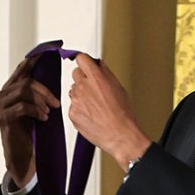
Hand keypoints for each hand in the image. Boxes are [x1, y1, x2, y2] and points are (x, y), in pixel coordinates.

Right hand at [0, 56, 60, 186]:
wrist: (23, 157)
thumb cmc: (33, 132)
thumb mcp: (38, 107)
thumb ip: (40, 93)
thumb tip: (54, 74)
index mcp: (11, 89)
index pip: (23, 69)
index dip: (35, 59)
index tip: (50, 52)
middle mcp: (3, 94)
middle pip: (25, 79)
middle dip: (45, 89)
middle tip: (57, 102)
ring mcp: (1, 106)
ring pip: (24, 90)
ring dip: (42, 100)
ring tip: (50, 111)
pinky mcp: (4, 118)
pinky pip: (23, 107)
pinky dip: (37, 111)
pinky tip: (44, 118)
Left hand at [68, 53, 151, 170]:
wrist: (119, 135)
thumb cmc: (123, 114)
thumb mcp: (119, 88)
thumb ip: (106, 73)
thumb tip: (100, 65)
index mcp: (96, 78)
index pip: (81, 59)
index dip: (84, 61)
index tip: (85, 63)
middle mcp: (83, 87)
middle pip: (76, 74)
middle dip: (84, 78)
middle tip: (94, 88)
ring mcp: (76, 100)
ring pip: (74, 91)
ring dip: (81, 94)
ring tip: (96, 105)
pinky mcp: (72, 113)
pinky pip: (73, 106)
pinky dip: (80, 109)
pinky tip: (92, 115)